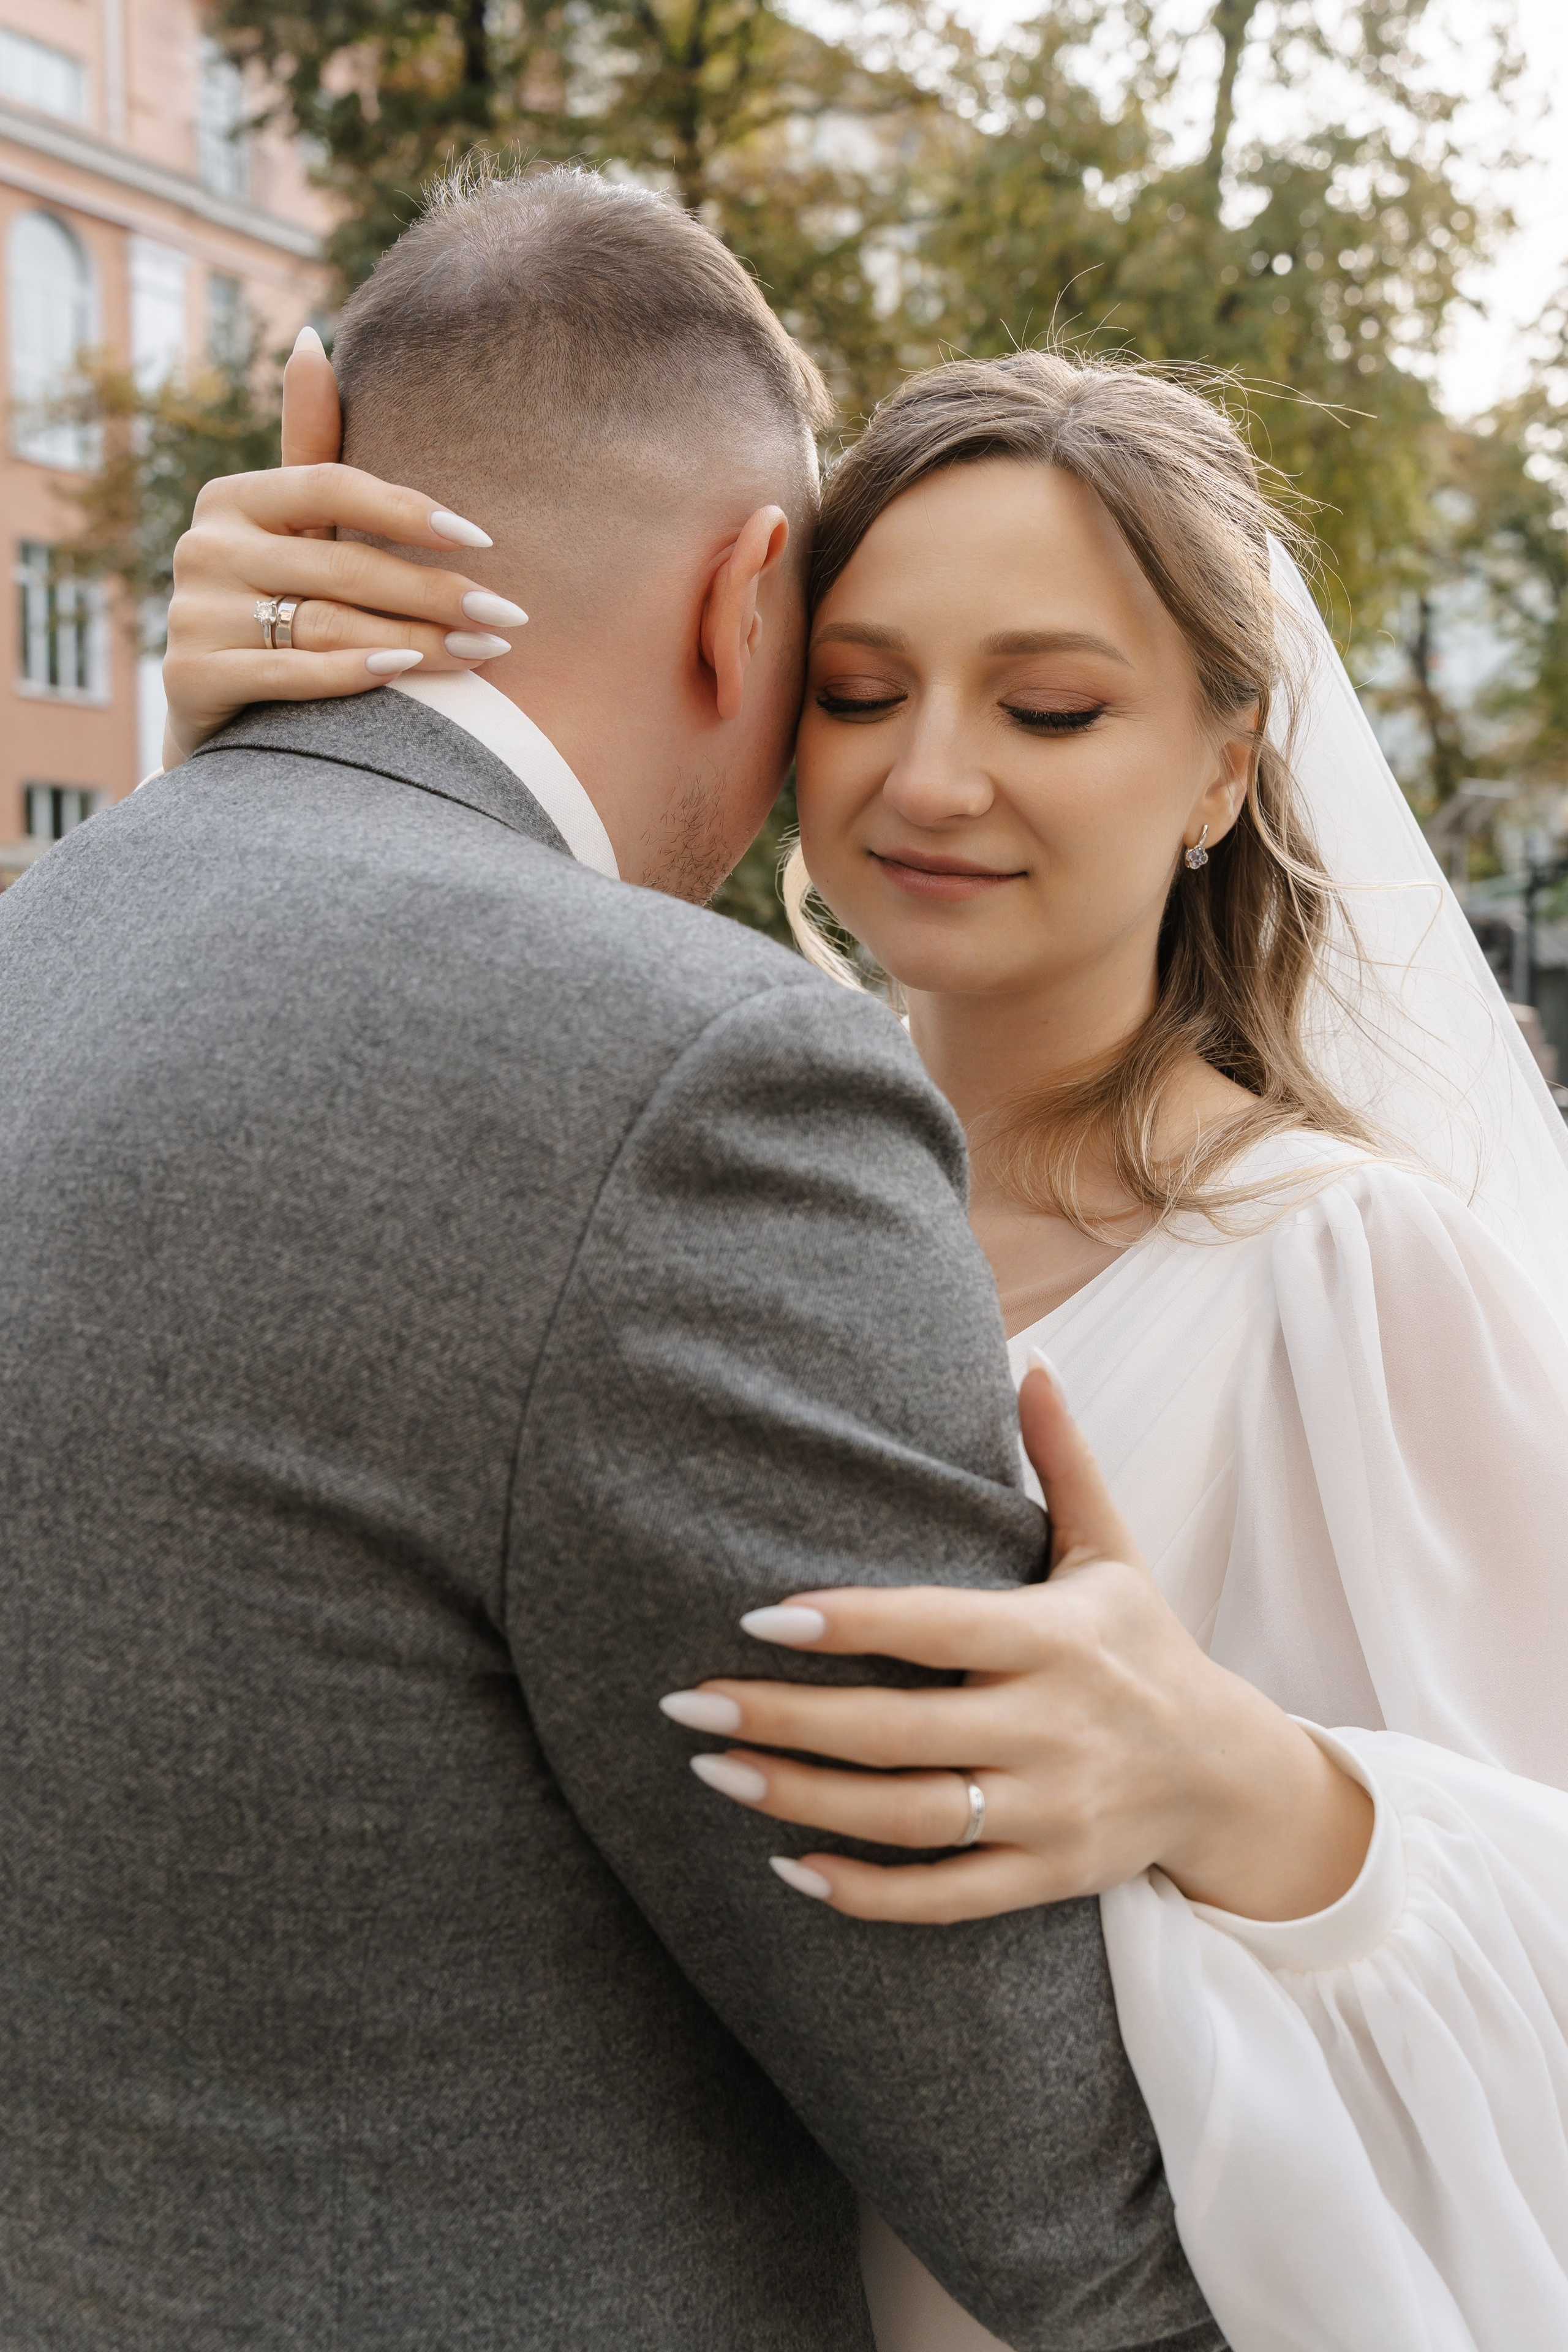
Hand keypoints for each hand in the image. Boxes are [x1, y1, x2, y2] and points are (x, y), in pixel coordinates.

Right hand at [160, 329, 526, 765]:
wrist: (227, 716)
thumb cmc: (280, 609)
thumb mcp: (295, 529)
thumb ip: (311, 448)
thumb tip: (314, 339)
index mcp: (231, 499)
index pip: (331, 484)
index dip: (409, 510)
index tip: (482, 539)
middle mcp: (203, 548)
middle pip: (344, 564)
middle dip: (437, 594)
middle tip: (508, 617)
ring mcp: (192, 615)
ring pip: (329, 623)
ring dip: (418, 640)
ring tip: (484, 652)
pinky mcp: (191, 679)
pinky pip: (291, 673)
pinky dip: (353, 673)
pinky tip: (408, 672)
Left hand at [661, 1363, 1373, 1924]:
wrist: (1230, 1775)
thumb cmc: (1145, 1646)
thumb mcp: (1113, 1551)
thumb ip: (1064, 1462)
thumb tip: (1036, 1362)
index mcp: (1057, 1638)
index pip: (937, 1627)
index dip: (849, 1625)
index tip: (756, 1618)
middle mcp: (1054, 1726)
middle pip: (899, 1731)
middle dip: (784, 1719)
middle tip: (686, 1703)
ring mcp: (1052, 1809)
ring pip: (910, 1816)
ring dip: (802, 1800)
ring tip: (714, 1771)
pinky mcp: (1050, 1876)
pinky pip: (947, 1897)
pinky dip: (867, 1892)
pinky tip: (791, 1869)